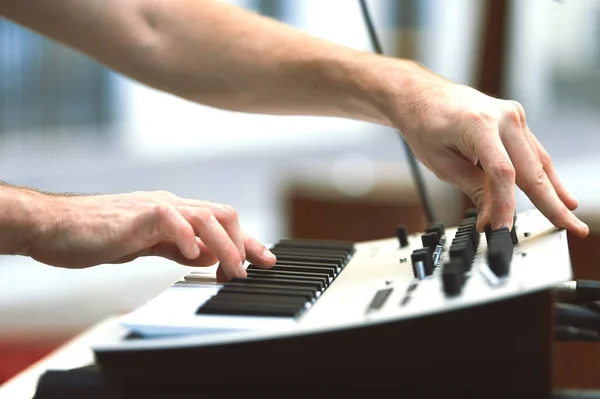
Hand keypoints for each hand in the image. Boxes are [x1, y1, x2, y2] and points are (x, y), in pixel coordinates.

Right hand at [26, 190, 276, 280]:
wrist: (55, 227)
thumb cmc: (95, 236)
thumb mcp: (146, 245)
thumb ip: (175, 247)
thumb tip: (206, 256)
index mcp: (174, 213)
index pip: (220, 222)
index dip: (246, 241)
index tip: (265, 260)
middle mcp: (170, 205)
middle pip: (222, 213)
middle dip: (243, 243)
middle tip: (249, 271)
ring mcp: (154, 207)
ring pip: (205, 215)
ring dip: (225, 245)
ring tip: (231, 270)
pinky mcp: (136, 214)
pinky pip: (170, 218)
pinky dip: (187, 237)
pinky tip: (192, 256)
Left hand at [377, 61, 587, 236]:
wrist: (421, 95)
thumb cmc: (425, 125)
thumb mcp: (441, 163)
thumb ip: (473, 189)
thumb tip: (492, 217)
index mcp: (480, 124)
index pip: (502, 173)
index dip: (505, 205)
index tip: (503, 228)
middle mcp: (504, 116)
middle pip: (532, 168)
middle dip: (551, 203)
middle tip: (571, 229)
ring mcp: (513, 116)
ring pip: (538, 162)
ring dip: (554, 192)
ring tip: (569, 218)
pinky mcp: (515, 120)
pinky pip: (532, 153)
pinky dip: (543, 175)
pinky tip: (558, 194)